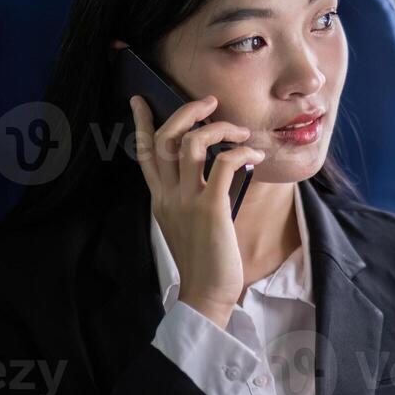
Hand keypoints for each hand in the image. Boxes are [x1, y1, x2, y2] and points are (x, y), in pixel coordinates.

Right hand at [129, 93, 264, 328]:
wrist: (206, 295)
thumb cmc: (203, 260)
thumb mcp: (185, 224)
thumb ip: (188, 197)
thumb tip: (210, 173)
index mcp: (159, 199)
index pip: (145, 153)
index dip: (143, 123)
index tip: (139, 99)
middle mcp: (168, 196)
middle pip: (167, 138)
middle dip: (187, 111)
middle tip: (210, 103)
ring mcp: (186, 201)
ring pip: (191, 143)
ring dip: (219, 128)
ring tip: (240, 131)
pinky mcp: (209, 209)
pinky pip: (224, 164)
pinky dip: (242, 152)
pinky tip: (255, 155)